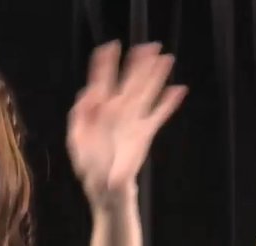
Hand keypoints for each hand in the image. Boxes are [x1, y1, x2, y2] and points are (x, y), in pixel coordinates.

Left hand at [67, 40, 186, 208]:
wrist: (104, 190)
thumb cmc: (88, 166)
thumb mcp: (76, 140)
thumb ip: (80, 116)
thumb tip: (87, 93)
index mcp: (98, 111)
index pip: (102, 83)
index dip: (105, 65)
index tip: (109, 47)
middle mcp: (118, 112)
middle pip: (129, 83)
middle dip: (138, 65)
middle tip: (148, 45)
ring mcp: (132, 122)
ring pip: (146, 94)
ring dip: (155, 77)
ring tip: (166, 59)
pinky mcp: (144, 135)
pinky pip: (158, 115)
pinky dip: (168, 104)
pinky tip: (179, 90)